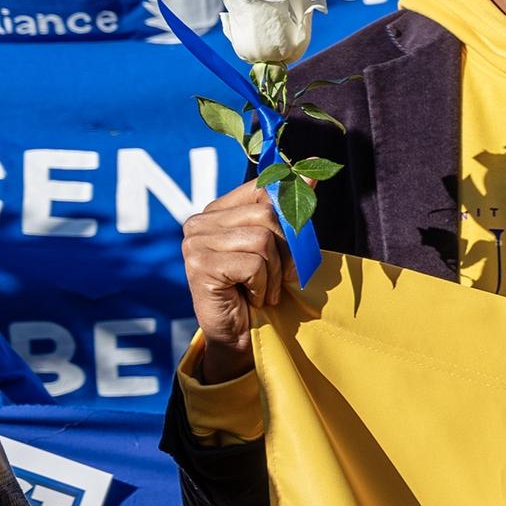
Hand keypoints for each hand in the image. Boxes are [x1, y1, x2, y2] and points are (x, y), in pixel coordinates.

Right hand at [181, 183, 291, 383]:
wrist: (239, 335)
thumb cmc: (259, 288)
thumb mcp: (279, 246)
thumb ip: (289, 209)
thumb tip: (310, 171)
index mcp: (217, 211)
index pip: (261, 189)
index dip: (290, 201)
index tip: (306, 212)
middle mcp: (199, 222)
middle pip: (267, 214)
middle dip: (286, 250)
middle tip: (280, 275)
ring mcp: (194, 243)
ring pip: (262, 239)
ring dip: (275, 272)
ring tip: (263, 288)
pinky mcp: (199, 266)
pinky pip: (254, 264)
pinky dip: (263, 285)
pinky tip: (251, 297)